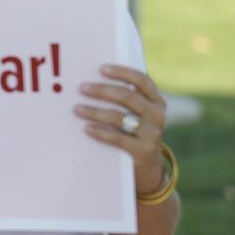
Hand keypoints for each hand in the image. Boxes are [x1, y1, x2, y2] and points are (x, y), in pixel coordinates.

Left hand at [76, 65, 168, 194]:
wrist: (148, 165)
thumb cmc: (135, 130)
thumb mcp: (137, 113)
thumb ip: (126, 96)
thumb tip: (94, 78)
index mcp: (157, 101)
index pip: (142, 80)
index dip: (122, 72)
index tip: (101, 69)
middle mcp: (158, 115)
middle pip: (128, 97)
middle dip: (102, 90)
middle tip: (82, 88)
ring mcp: (152, 134)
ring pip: (119, 117)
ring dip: (95, 111)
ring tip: (77, 108)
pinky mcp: (143, 151)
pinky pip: (118, 139)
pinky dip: (100, 132)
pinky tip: (86, 128)